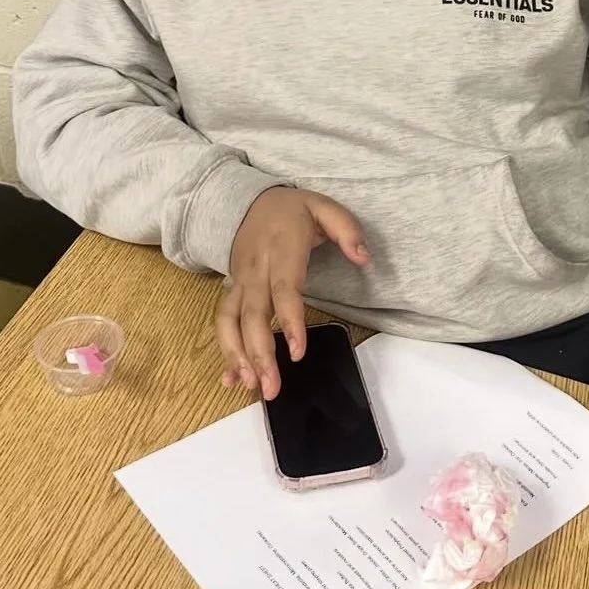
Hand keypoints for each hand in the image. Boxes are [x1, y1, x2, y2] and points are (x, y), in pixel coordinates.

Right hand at [218, 188, 368, 399]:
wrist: (247, 201)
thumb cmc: (291, 209)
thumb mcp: (324, 206)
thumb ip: (347, 229)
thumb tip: (364, 258)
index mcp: (282, 250)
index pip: (284, 290)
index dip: (289, 321)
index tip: (297, 351)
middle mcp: (256, 270)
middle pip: (253, 315)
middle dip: (258, 353)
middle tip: (271, 387)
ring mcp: (240, 281)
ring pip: (230, 322)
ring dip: (237, 356)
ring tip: (251, 386)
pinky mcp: (232, 290)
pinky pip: (223, 322)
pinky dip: (224, 351)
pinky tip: (231, 378)